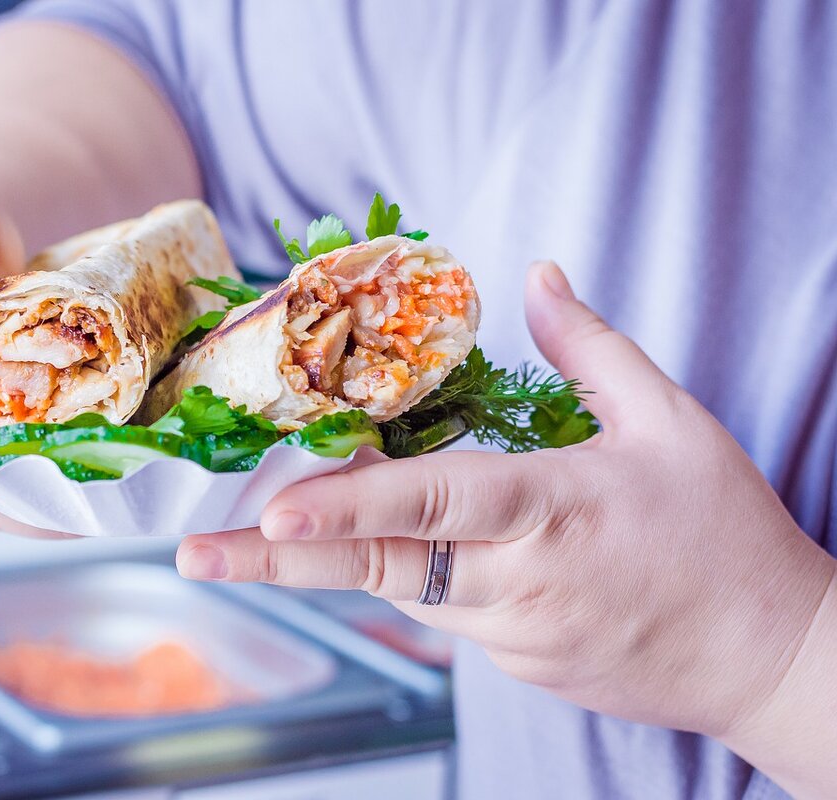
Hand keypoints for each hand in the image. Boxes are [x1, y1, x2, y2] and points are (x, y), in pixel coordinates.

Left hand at [176, 260, 834, 740]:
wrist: (771, 659)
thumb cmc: (725, 536)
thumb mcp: (674, 426)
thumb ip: (593, 350)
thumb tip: (539, 275)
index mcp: (553, 513)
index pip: (431, 507)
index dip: (347, 509)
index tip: (270, 515)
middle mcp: (517, 585)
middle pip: (379, 567)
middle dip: (277, 562)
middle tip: (192, 553)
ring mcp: (511, 637)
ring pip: (400, 587)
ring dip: (339, 553)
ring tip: (255, 536)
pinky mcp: (515, 665)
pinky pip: (441, 612)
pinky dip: (410, 573)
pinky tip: (416, 547)